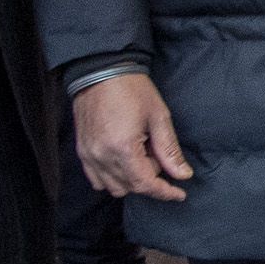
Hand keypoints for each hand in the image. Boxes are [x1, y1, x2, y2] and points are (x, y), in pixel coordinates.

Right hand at [74, 73, 192, 201]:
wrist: (102, 70)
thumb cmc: (132, 89)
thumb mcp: (159, 117)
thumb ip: (169, 151)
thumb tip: (182, 175)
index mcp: (122, 148)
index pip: (145, 184)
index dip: (165, 192)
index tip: (179, 194)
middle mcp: (101, 156)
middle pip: (129, 187)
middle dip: (149, 179)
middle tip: (157, 154)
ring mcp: (88, 155)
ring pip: (112, 187)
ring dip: (131, 180)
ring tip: (141, 154)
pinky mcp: (82, 150)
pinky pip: (96, 178)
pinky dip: (112, 176)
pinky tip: (125, 160)